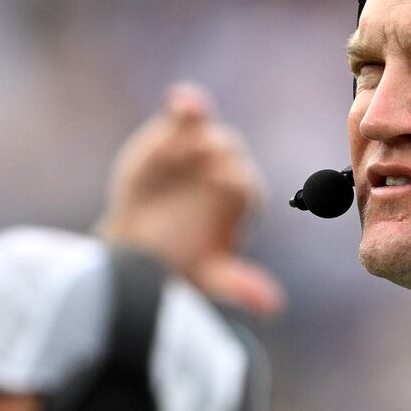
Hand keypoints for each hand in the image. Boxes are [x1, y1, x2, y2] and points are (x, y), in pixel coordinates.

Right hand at [97, 83, 284, 317]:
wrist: (138, 246)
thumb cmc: (179, 263)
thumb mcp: (207, 277)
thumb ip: (237, 284)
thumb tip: (271, 307)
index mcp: (241, 197)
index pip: (242, 182)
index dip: (232, 180)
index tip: (220, 180)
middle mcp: (226, 168)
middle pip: (227, 153)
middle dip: (215, 152)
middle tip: (200, 155)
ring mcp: (202, 147)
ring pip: (208, 132)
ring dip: (200, 126)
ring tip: (189, 115)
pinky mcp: (177, 131)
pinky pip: (188, 114)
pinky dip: (187, 104)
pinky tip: (182, 102)